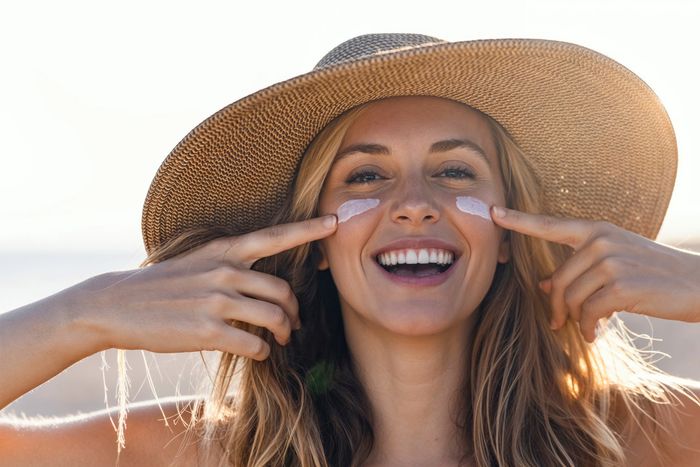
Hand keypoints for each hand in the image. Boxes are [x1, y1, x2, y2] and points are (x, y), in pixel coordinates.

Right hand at [64, 215, 336, 359]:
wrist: (115, 305)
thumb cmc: (161, 285)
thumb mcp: (197, 262)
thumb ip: (231, 267)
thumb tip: (265, 286)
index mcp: (224, 250)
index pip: (275, 236)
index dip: (308, 229)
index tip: (334, 222)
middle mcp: (225, 271)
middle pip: (283, 292)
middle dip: (294, 312)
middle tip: (293, 324)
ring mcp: (216, 301)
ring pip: (274, 319)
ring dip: (283, 333)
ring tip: (280, 340)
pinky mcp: (207, 331)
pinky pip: (254, 344)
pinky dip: (262, 351)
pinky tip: (257, 352)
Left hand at [491, 206, 699, 341]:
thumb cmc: (654, 274)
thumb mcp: (615, 263)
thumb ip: (580, 268)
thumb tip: (545, 284)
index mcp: (595, 230)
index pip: (549, 225)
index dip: (519, 221)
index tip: (493, 213)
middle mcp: (600, 240)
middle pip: (558, 280)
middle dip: (556, 307)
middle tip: (558, 324)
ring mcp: (611, 261)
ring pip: (571, 298)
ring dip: (574, 320)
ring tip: (586, 329)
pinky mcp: (621, 285)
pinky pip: (588, 313)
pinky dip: (588, 328)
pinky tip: (595, 334)